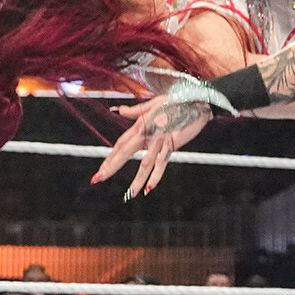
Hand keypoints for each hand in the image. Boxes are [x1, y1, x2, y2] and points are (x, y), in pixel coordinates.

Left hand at [91, 96, 213, 198]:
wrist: (197, 100)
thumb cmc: (177, 101)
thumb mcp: (154, 103)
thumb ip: (135, 110)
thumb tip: (119, 110)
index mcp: (141, 125)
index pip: (121, 143)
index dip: (110, 157)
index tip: (101, 169)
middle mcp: (147, 133)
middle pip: (125, 152)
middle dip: (110, 166)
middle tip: (97, 179)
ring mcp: (159, 139)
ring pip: (144, 163)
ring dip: (136, 180)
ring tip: (129, 194)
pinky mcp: (172, 143)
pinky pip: (162, 162)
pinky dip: (156, 176)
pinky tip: (149, 188)